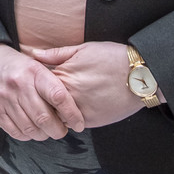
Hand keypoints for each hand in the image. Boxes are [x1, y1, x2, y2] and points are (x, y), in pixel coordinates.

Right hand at [0, 42, 84, 140]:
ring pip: (30, 129)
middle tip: (61, 131)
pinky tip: (29, 130)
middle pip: (44, 118)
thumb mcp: (35, 63)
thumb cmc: (14, 65)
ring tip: (45, 131)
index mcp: (34, 71)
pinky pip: (15, 132)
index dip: (72, 113)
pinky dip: (25, 136)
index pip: (58, 96)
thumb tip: (72, 105)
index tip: (79, 123)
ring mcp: (5, 99)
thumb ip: (52, 81)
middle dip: (58, 130)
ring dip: (42, 135)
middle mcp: (19, 85)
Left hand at [26, 42, 151, 128]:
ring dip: (53, 112)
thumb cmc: (112, 58)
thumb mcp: (83, 49)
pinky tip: (71, 110)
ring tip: (55, 104)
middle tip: (39, 96)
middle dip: (41, 100)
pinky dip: (68, 119)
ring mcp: (80, 111)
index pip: (37, 85)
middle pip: (43, 103)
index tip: (34, 82)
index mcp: (64, 77)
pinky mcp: (91, 122)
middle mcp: (69, 97)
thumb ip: (55, 54)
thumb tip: (33, 54)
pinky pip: (72, 124)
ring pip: (56, 116)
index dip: (35, 83)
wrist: (140, 76)